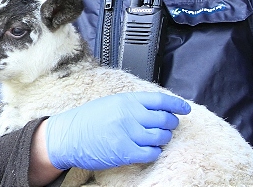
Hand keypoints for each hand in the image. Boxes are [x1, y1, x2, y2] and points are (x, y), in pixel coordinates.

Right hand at [45, 92, 190, 170]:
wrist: (67, 136)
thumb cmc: (86, 120)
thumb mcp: (109, 103)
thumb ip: (132, 104)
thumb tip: (156, 108)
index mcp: (125, 100)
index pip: (160, 100)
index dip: (176, 104)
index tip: (184, 109)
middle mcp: (129, 115)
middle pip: (165, 119)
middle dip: (170, 124)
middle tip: (168, 126)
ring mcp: (128, 133)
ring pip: (161, 137)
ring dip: (162, 139)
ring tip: (154, 139)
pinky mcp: (125, 152)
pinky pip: (152, 153)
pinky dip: (153, 152)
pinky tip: (147, 150)